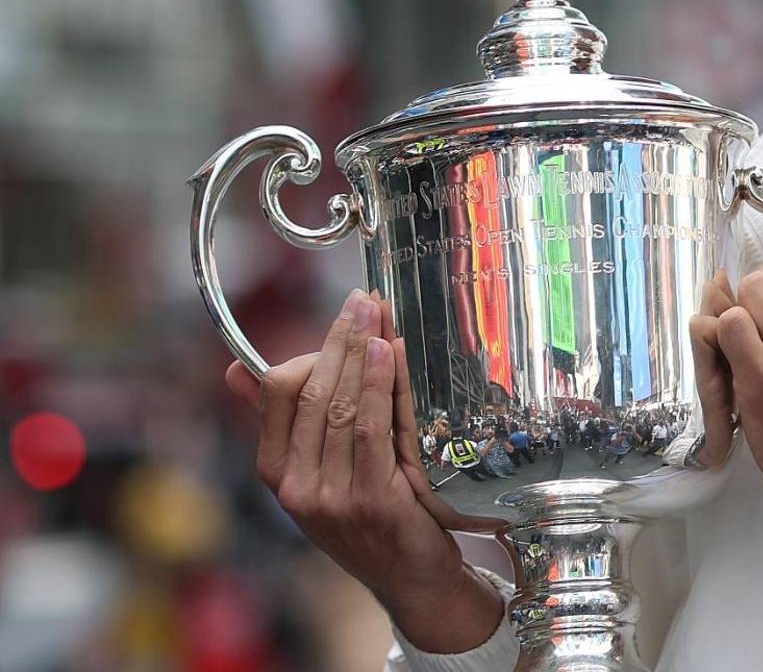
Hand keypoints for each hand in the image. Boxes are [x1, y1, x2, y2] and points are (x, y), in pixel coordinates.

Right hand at [224, 291, 502, 651]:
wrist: (410, 577)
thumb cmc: (370, 516)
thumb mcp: (321, 471)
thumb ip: (289, 422)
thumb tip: (237, 371)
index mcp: (277, 472)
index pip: (277, 393)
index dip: (310, 347)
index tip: (343, 314)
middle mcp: (295, 485)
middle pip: (310, 392)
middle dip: (338, 338)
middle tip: (364, 300)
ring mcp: (329, 496)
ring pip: (338, 405)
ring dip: (360, 351)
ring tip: (378, 314)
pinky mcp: (367, 500)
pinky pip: (368, 428)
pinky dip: (376, 384)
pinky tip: (388, 353)